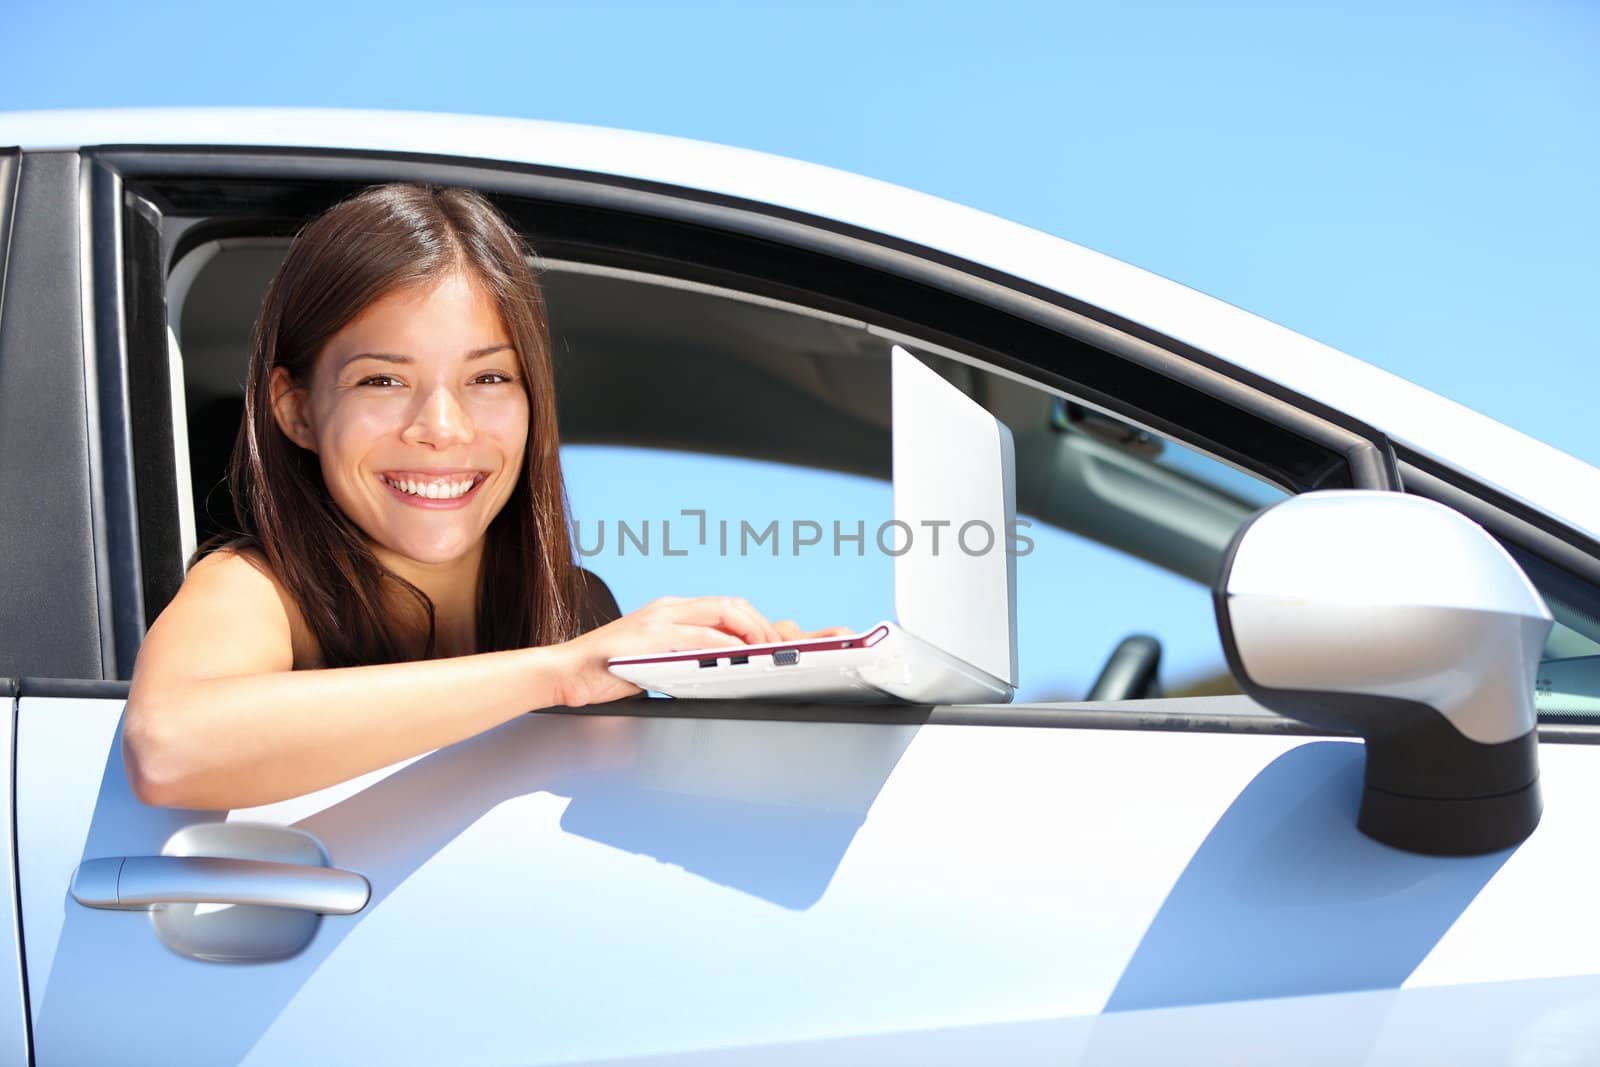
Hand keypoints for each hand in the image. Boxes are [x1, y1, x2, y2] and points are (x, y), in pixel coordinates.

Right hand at [550, 596, 851, 707]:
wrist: (564, 673)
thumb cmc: (606, 671)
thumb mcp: (654, 659)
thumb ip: (683, 658)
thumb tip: (719, 674)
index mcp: (672, 611)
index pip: (726, 606)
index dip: (756, 622)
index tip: (773, 645)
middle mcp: (670, 608)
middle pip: (732, 604)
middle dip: (761, 626)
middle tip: (777, 652)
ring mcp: (660, 619)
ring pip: (721, 615)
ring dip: (751, 635)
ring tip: (767, 656)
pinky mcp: (650, 638)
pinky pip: (697, 638)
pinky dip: (723, 647)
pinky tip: (736, 661)